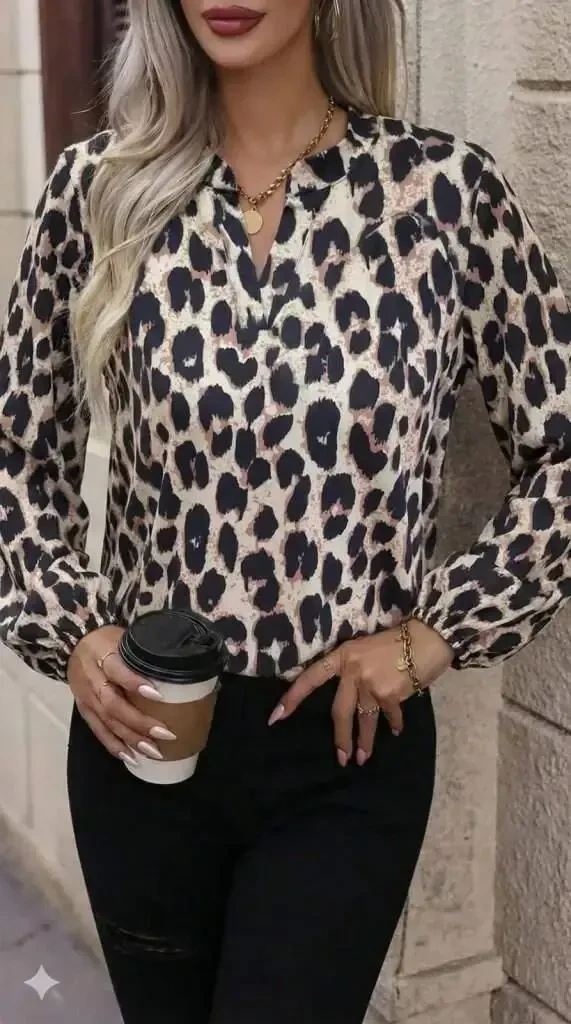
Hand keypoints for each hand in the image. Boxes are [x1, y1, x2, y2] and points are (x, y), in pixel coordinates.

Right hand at [67, 625, 177, 767]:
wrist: (74, 642)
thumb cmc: (108, 639)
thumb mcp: (124, 637)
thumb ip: (143, 652)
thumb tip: (178, 667)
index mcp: (103, 654)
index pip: (117, 670)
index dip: (135, 683)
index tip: (158, 694)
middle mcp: (92, 678)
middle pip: (113, 704)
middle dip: (139, 721)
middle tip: (165, 733)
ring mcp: (86, 697)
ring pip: (106, 721)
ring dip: (130, 739)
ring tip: (153, 751)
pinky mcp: (84, 709)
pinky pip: (98, 730)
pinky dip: (113, 745)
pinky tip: (130, 757)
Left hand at [269, 620, 452, 766]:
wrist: (427, 638)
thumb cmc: (396, 641)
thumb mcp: (365, 649)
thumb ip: (353, 669)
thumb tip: (352, 697)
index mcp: (342, 656)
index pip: (310, 678)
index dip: (293, 697)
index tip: (276, 717)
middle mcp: (352, 670)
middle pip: (339, 711)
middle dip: (340, 738)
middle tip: (341, 759)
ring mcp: (370, 683)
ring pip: (363, 720)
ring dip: (365, 742)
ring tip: (363, 758)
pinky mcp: (390, 694)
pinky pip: (388, 717)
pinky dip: (394, 725)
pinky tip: (396, 731)